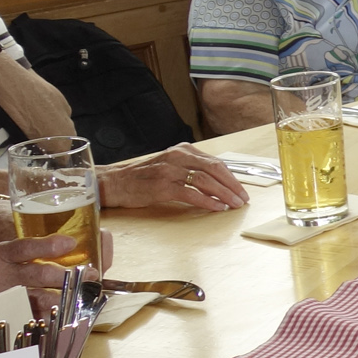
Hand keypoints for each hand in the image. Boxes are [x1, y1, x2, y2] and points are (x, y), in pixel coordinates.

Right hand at [0, 235, 80, 329]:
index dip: (48, 245)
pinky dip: (47, 322)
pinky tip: (63, 321)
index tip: (70, 243)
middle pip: (40, 275)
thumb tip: (62, 258)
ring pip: (39, 301)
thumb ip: (20, 259)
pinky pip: (28, 322)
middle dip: (70, 277)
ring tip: (84, 299)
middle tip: (92, 276)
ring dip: (65, 301)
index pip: (24, 247)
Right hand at [97, 144, 249, 210]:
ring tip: (234, 205)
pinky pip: (191, 193)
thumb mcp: (170, 164)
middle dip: (232, 185)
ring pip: (205, 181)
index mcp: (183, 150)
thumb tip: (217, 182)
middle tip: (243, 198)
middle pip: (214, 169)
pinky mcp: (162, 186)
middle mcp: (178, 156)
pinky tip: (216, 207)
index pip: (215, 162)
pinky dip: (207, 201)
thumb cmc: (143, 176)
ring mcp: (169, 170)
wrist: (114, 182)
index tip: (241, 189)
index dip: (231, 177)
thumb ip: (191, 168)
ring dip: (223, 194)